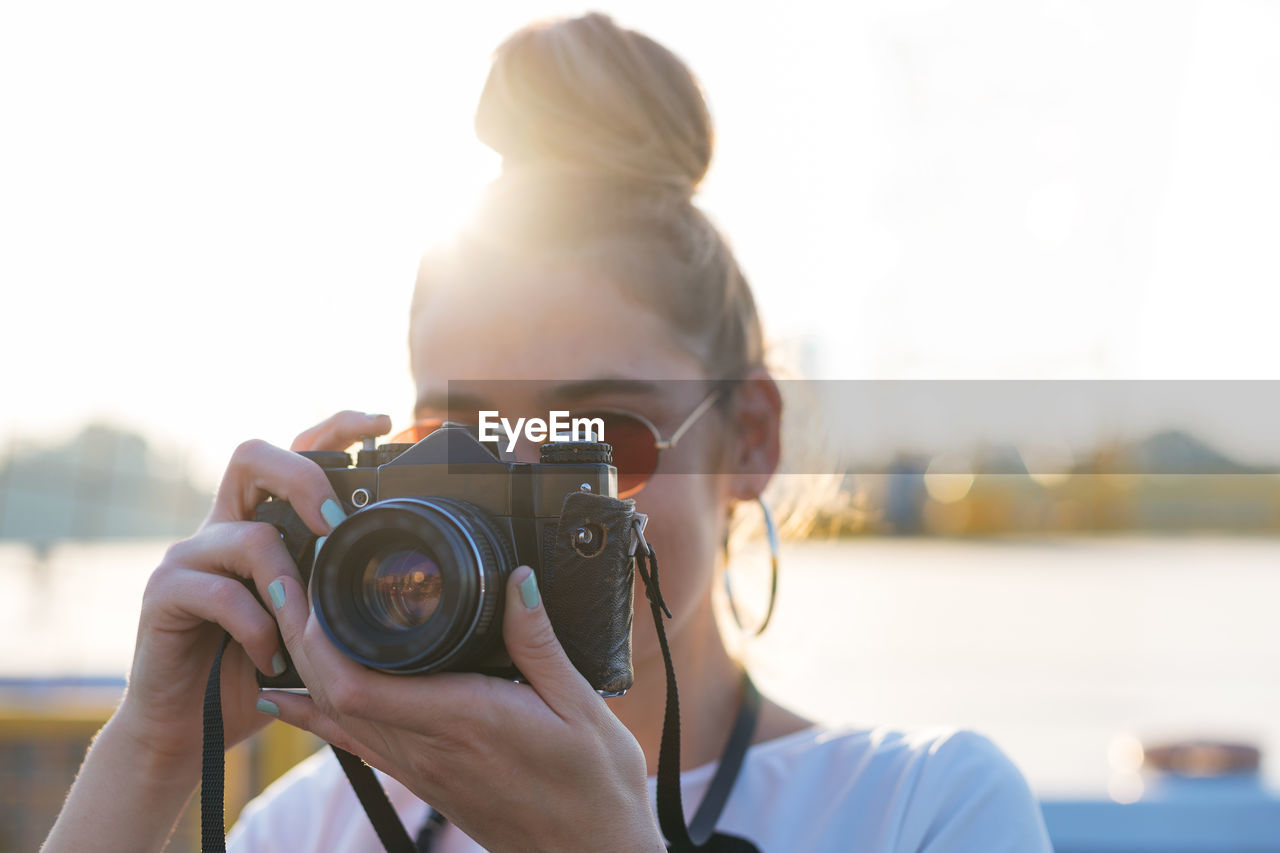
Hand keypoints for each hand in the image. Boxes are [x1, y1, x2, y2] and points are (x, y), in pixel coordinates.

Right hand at [115, 411, 391, 767]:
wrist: (190, 728)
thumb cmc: (258, 672)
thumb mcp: (310, 623)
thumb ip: (336, 587)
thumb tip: (405, 573)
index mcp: (261, 523)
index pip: (294, 454)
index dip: (334, 429)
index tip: (382, 422)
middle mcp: (223, 527)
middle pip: (253, 456)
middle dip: (303, 478)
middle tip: (337, 524)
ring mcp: (189, 556)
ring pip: (248, 535)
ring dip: (288, 584)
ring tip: (301, 630)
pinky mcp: (163, 594)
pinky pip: (219, 593)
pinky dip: (255, 627)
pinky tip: (270, 657)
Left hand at [261, 565, 665, 852]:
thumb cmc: (594, 787)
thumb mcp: (581, 704)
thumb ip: (540, 641)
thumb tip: (518, 579)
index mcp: (464, 720)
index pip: (360, 686)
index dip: (319, 639)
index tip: (310, 586)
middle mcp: (428, 748)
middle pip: (333, 694)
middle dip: (298, 635)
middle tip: (281, 577)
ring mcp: (420, 768)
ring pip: (336, 716)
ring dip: (303, 664)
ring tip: (284, 612)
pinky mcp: (423, 778)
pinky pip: (354, 742)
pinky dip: (316, 712)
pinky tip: (289, 695)